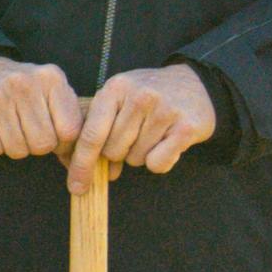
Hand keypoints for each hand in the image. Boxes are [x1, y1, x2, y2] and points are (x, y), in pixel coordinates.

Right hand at [0, 60, 81, 163]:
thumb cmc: (24, 91)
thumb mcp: (53, 93)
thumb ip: (71, 120)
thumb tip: (80, 159)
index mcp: (51, 78)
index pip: (69, 131)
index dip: (61, 142)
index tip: (52, 135)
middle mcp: (24, 82)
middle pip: (43, 144)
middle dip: (36, 146)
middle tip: (27, 131)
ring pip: (17, 149)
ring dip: (14, 147)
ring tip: (9, 128)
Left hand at [73, 63, 225, 177]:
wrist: (195, 85)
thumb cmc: (148, 98)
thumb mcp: (119, 100)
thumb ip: (99, 130)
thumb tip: (89, 174)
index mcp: (116, 88)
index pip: (91, 134)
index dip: (81, 165)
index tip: (76, 187)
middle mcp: (140, 96)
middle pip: (112, 151)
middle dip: (119, 153)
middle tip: (134, 135)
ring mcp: (164, 110)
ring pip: (135, 159)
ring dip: (141, 154)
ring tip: (153, 133)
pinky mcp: (186, 128)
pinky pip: (158, 164)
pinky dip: (160, 161)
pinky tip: (167, 142)